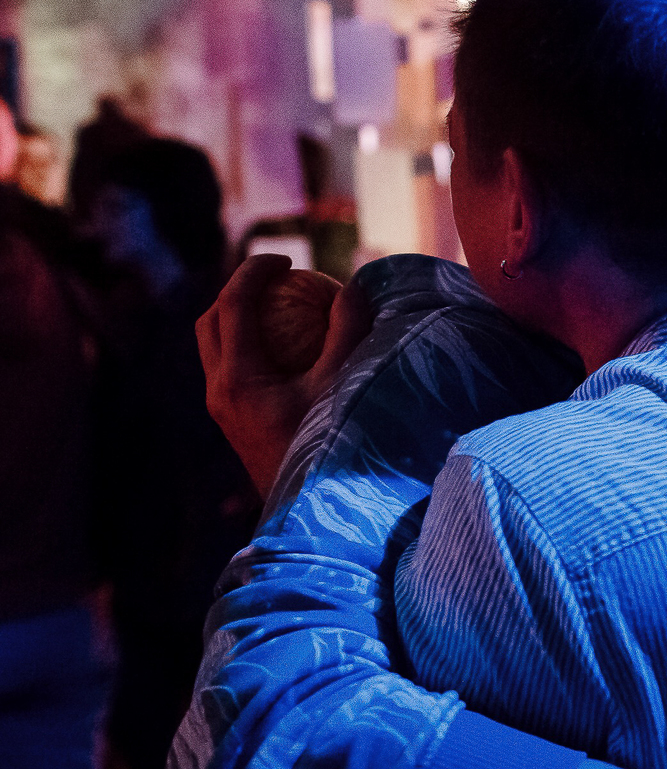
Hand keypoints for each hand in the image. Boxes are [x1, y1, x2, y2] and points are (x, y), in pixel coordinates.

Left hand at [197, 254, 371, 495]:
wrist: (305, 509)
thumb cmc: (330, 446)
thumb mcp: (344, 385)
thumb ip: (348, 333)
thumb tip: (355, 287)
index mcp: (237, 377)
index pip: (233, 304)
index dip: (255, 271)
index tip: (285, 259)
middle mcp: (218, 390)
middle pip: (210, 320)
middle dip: (236, 289)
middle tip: (275, 277)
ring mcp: (220, 407)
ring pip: (213, 346)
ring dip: (238, 317)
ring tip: (278, 307)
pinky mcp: (230, 420)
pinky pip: (229, 368)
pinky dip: (249, 344)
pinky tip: (286, 349)